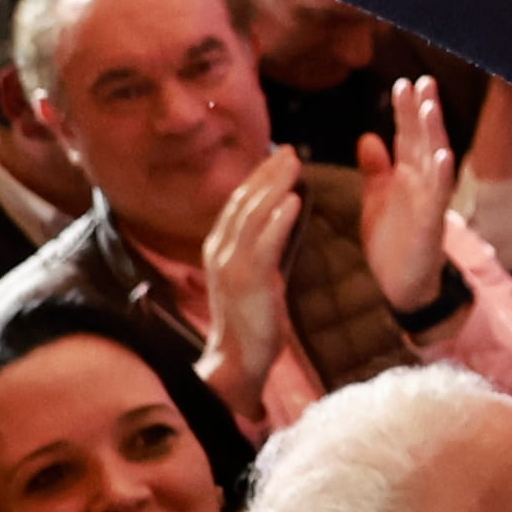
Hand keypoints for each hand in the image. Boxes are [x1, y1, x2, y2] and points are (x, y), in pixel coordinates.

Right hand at [192, 145, 303, 418]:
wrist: (237, 361)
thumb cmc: (251, 321)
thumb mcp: (254, 277)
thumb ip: (262, 249)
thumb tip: (282, 220)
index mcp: (218, 249)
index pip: (236, 203)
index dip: (256, 177)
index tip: (276, 156)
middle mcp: (219, 251)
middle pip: (243, 201)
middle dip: (266, 173)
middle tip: (288, 150)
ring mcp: (231, 265)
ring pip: (252, 215)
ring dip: (274, 186)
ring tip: (293, 164)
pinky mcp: (248, 281)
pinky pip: (264, 243)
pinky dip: (278, 219)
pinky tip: (293, 200)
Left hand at [356, 75, 457, 317]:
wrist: (400, 288)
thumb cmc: (391, 244)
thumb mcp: (376, 200)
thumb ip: (375, 169)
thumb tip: (369, 136)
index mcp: (406, 176)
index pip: (406, 136)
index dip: (404, 111)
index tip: (403, 83)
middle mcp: (420, 183)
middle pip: (422, 140)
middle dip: (422, 111)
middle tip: (422, 82)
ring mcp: (428, 201)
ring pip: (434, 160)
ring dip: (434, 134)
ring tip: (431, 106)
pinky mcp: (431, 223)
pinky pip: (438, 196)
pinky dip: (441, 175)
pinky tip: (442, 155)